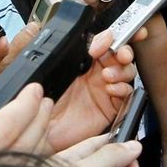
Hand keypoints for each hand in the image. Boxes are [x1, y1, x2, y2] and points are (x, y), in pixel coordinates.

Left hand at [47, 29, 138, 150]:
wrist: (40, 131)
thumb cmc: (40, 103)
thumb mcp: (49, 71)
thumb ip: (67, 51)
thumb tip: (86, 38)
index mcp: (81, 60)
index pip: (103, 42)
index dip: (114, 35)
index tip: (113, 35)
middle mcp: (95, 73)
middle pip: (120, 54)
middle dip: (124, 51)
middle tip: (120, 54)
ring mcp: (105, 89)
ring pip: (126, 71)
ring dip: (122, 70)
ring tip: (108, 76)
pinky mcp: (111, 107)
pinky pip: (126, 94)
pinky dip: (122, 89)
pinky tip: (111, 90)